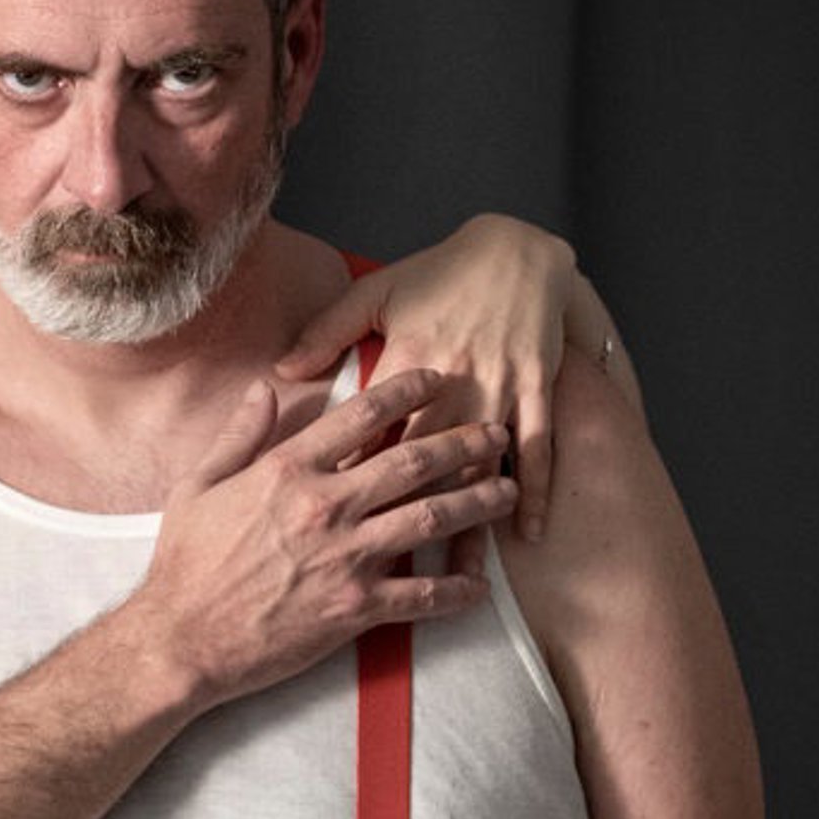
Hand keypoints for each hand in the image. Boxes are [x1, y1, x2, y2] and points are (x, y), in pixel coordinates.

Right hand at [130, 368, 516, 712]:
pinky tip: (479, 584)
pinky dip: (455, 590)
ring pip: (430, 519)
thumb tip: (266, 388)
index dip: (409, 389)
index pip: (363, 415)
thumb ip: (239, 434)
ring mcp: (345, 558)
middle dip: (464, 442)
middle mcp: (326, 506)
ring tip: (506, 490)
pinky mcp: (355, 607)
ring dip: (476, 502)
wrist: (181, 640)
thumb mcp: (197, 486)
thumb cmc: (184, 564)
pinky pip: (420, 595)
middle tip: (496, 432)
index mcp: (289, 470)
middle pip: (414, 461)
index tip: (440, 378)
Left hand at [276, 214, 576, 539]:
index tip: (331, 527)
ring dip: (473, 517)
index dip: (354, 480)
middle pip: (428, 461)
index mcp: (405, 358)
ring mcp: (501, 385)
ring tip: (459, 570)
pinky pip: (539, 447)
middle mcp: (455, 378)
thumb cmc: (439, 271)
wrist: (517, 247)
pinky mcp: (537, 388)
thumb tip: (279, 374)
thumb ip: (324, 334)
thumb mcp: (374, 292)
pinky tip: (529, 533)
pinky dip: (536, 489)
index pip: (375, 431)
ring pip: (483, 463)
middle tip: (389, 572)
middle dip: (409, 518)